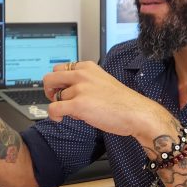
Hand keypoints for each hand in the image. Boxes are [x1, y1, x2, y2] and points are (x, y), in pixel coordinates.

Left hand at [43, 61, 175, 143]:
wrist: (137, 113)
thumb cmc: (122, 102)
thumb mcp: (101, 81)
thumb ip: (84, 81)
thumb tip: (64, 89)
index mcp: (87, 67)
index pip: (59, 68)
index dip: (57, 81)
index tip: (61, 90)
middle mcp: (82, 74)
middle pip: (50, 78)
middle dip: (49, 90)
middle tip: (56, 100)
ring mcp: (80, 89)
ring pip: (55, 97)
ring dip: (63, 106)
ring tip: (78, 112)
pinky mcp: (78, 104)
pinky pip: (53, 108)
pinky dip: (53, 115)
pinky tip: (60, 119)